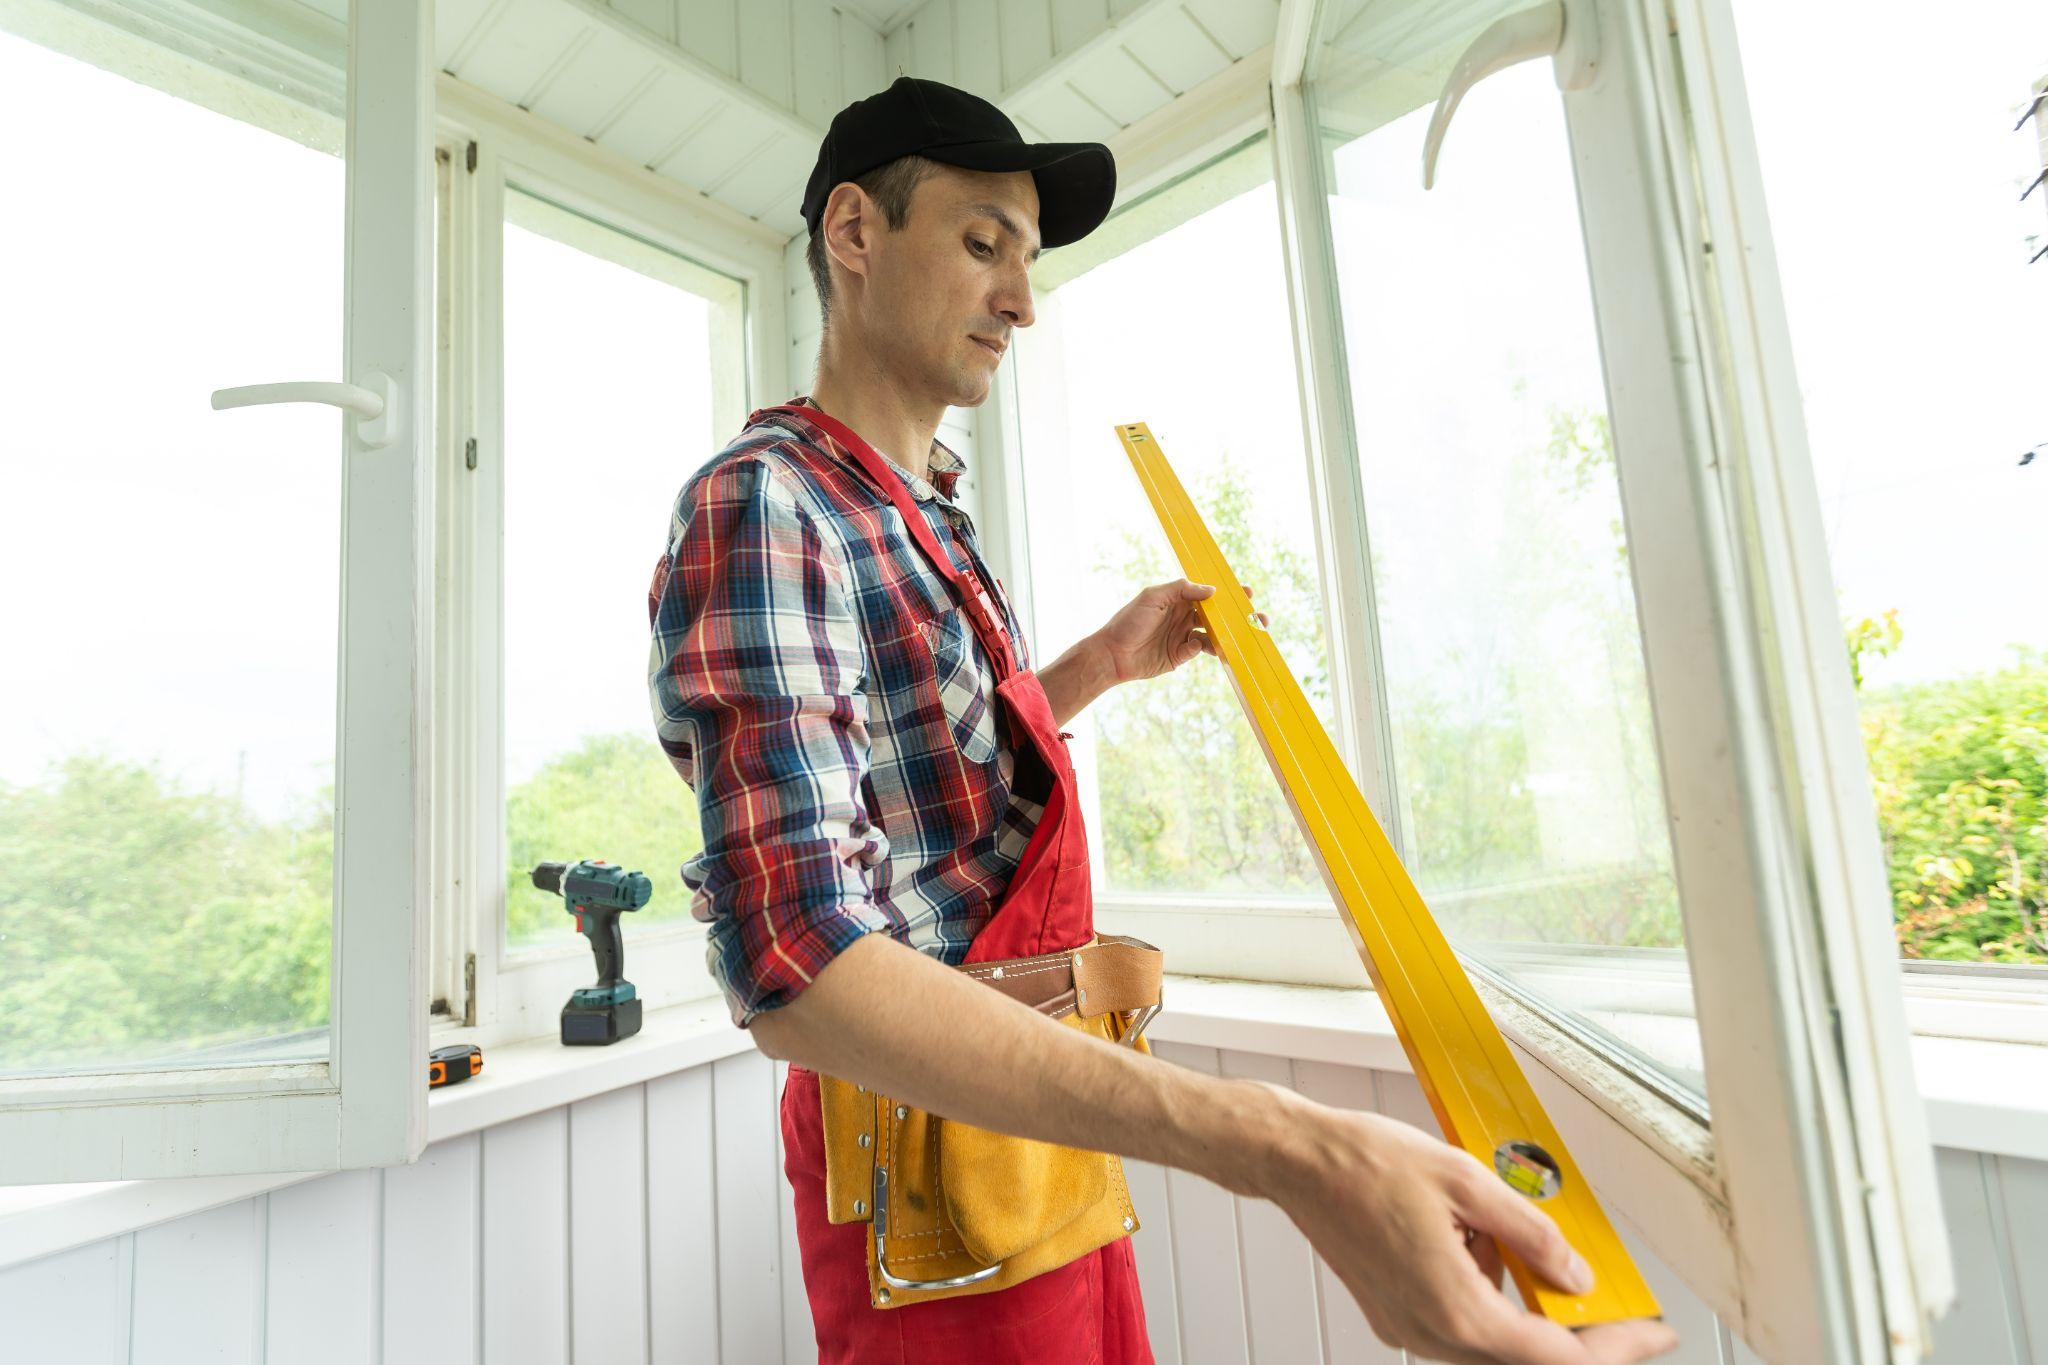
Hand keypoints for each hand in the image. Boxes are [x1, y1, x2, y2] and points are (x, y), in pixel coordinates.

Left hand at [1092, 579, 1267, 684]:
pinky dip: (1203, 648)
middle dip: (1237, 616)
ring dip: (1229, 635)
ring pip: (1213, 634)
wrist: (1112, 654)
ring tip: (1245, 635)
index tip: (1247, 593)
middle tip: (1258, 617)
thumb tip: (1211, 590)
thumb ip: (1181, 589)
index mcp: (1178, 600)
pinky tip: (1196, 645)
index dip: (1228, 594)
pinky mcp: (1179, 656)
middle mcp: (1183, 617)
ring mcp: (1182, 637)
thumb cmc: (1128, 621)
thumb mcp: (1152, 596)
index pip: (1208, 595)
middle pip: (1217, 615)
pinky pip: (1198, 650)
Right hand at [1257, 1089, 1679, 1364]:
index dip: (1615, 1347)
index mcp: (1456, 1309)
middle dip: (1578, 1335)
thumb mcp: (1467, 1180)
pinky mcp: (1396, 1316)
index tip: (1651, 1332)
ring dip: (1530, 1314)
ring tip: (1533, 1253)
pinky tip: (1484, 1247)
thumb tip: (1577, 1274)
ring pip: (1494, 1345)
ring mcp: (1409, 1329)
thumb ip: (1531, 1232)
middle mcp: (1431, 1333)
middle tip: (1616, 1305)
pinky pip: (1462, 1325)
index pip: (1556, 1357)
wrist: (1296, 1162)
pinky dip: (1491, 1299)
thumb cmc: (1366, 1163)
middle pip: (1527, 1359)